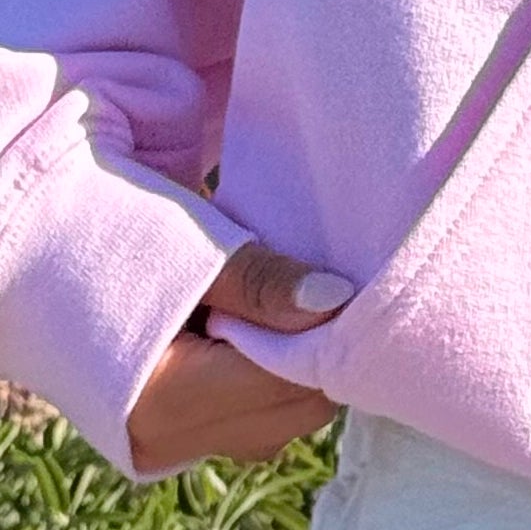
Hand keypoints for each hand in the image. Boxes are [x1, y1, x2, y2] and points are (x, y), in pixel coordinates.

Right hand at [127, 242, 352, 475]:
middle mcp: (168, 439)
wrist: (28, 251)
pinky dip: (269, 378)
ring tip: (289, 303)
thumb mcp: (194, 252)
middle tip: (325, 290)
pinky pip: (248, 419)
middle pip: (292, 412)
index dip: (331, 336)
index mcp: (170, 401)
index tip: (350, 286)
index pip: (293, 385)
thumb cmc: (109, 236)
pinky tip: (268, 325)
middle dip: (321, 356)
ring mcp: (167, 442)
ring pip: (275, 420)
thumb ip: (264, 283)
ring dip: (297, 368)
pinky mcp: (170, 429)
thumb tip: (338, 298)